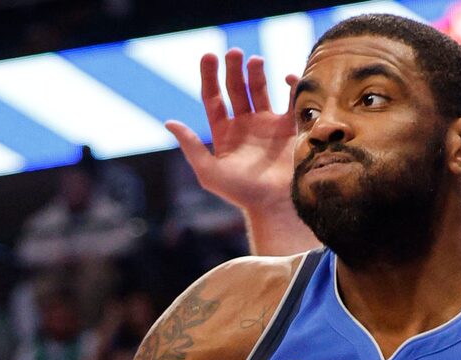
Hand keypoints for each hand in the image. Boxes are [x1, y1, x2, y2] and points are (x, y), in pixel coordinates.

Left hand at [166, 50, 297, 212]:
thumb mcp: (210, 172)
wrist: (277, 205)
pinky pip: (290, 100)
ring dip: (256, 72)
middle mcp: (245, 125)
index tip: (209, 56)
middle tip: (233, 52)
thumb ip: (191, 147)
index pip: (213, 98)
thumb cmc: (242, 193)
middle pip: (236, 88)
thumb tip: (170, 122)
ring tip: (255, 60)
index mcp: (224, 133)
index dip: (209, 76)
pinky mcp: (290, 128)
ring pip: (260, 89)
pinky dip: (290, 86)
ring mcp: (268, 125)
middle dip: (233, 68)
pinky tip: (287, 78)